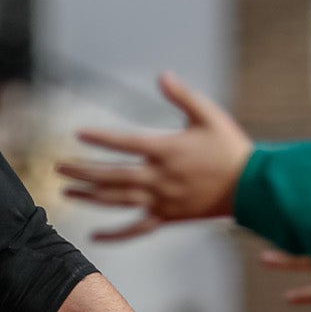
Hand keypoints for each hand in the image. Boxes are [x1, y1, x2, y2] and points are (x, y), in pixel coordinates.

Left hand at [54, 74, 257, 240]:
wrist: (251, 187)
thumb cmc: (230, 147)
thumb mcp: (209, 114)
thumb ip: (183, 96)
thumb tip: (162, 75)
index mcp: (167, 150)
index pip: (125, 143)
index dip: (100, 138)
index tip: (78, 134)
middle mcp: (159, 178)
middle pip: (112, 175)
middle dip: (83, 170)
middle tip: (59, 166)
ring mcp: (161, 200)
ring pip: (118, 200)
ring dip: (90, 196)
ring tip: (67, 191)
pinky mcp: (168, 217)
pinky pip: (136, 229)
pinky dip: (115, 235)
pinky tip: (95, 236)